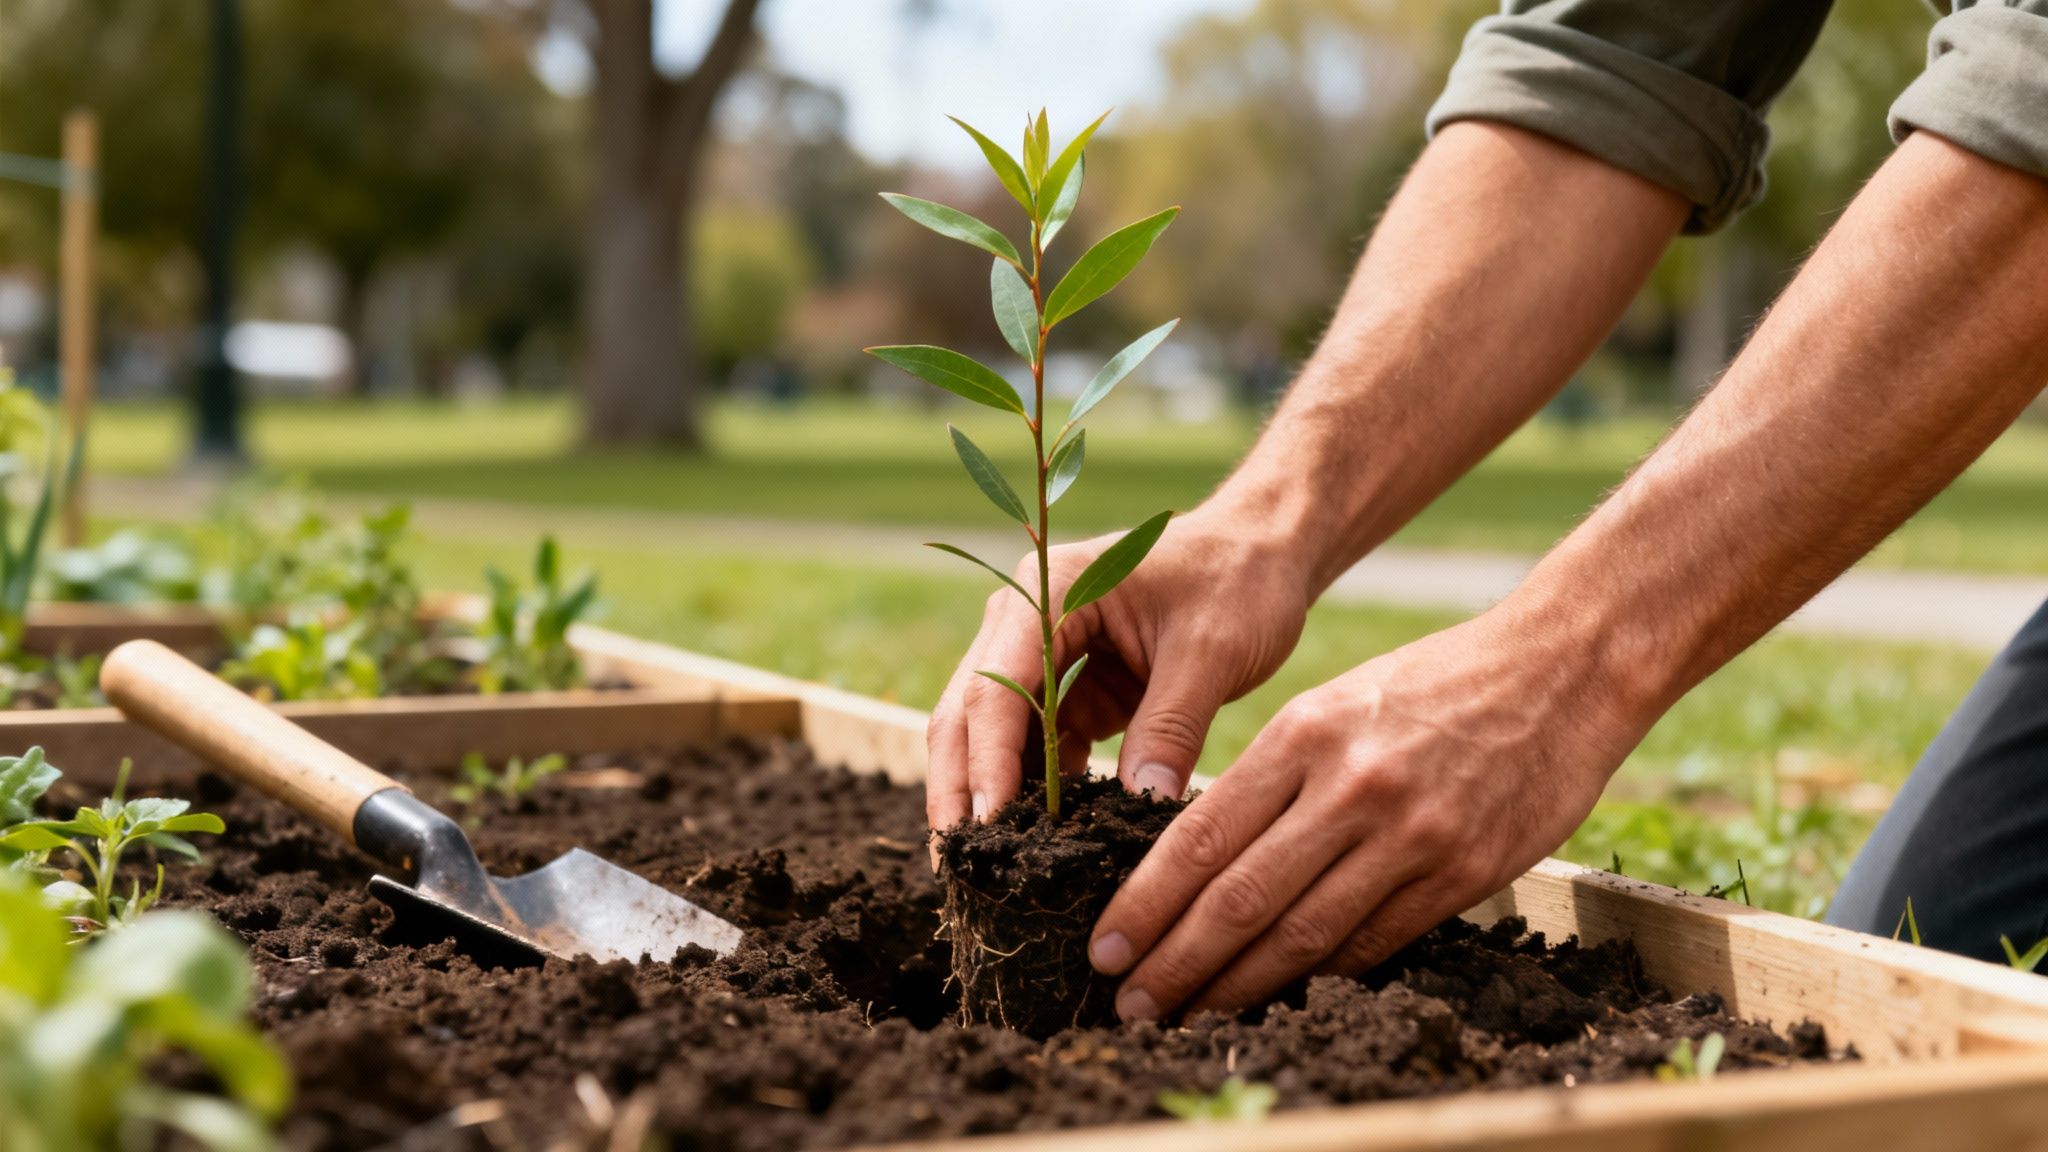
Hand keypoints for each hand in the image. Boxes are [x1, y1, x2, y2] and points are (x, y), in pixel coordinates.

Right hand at [925, 510, 1310, 834]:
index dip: (989, 759)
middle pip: (968, 712)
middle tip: (960, 868)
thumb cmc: (1240, 579)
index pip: (998, 684)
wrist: (1264, 551)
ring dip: (992, 797)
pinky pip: (1036, 747)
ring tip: (992, 870)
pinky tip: (1044, 844)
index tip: (989, 827)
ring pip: (992, 736)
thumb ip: (1172, 725)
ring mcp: (1042, 655)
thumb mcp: (1214, 649)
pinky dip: (1034, 792)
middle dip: (962, 789)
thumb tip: (1142, 808)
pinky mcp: (1068, 689)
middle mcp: (1027, 617)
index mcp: (1051, 588)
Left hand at [1085, 604, 1641, 1019]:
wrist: (1561, 668)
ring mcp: (1412, 835)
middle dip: (1176, 962)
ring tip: (1190, 1016)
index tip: (1105, 946)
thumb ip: (1273, 775)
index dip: (1146, 904)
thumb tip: (1200, 858)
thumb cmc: (1432, 683)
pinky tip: (1281, 997)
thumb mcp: (1334, 703)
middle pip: (1241, 898)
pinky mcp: (1465, 872)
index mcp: (1305, 733)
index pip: (1201, 837)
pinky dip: (1320, 977)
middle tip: (1128, 1003)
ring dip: (1237, 986)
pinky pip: (1375, 942)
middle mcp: (1351, 787)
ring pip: (1304, 935)